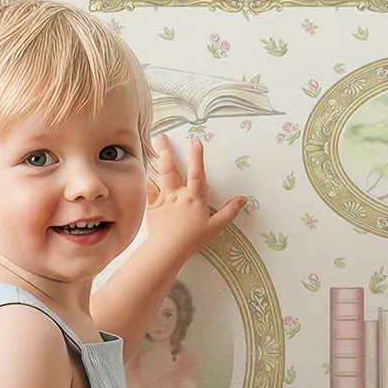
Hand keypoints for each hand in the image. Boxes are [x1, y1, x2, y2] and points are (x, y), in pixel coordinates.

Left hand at [145, 136, 246, 262]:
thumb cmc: (192, 240)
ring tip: (153, 147)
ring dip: (156, 160)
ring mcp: (164, 199)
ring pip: (160, 176)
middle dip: (167, 151)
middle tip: (162, 136)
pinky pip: (149, 190)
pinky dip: (147, 180)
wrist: (167, 250)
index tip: (196, 143)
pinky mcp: (153, 207)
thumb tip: (243, 199)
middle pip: (172, 169)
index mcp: (194, 198)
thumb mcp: (215, 227)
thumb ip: (229, 212)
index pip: (197, 174)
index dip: (197, 158)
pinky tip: (145, 173)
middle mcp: (178, 195)